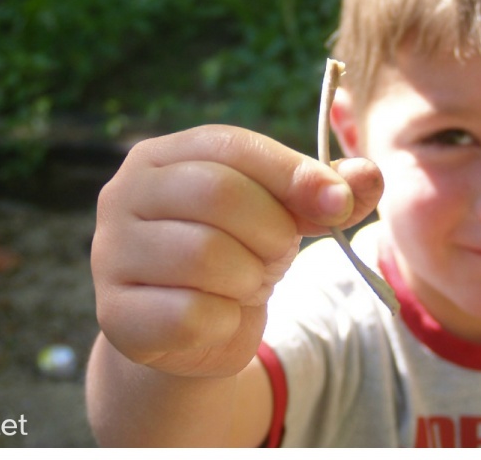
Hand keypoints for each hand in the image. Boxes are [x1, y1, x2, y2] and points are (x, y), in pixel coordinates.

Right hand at [91, 124, 383, 381]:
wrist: (188, 334)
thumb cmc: (235, 253)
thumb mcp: (281, 215)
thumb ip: (325, 192)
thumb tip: (371, 175)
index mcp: (161, 155)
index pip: (231, 147)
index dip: (291, 173)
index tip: (339, 203)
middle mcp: (123, 194)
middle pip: (216, 194)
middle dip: (270, 228)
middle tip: (282, 253)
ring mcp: (109, 253)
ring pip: (204, 254)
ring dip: (248, 276)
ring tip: (247, 282)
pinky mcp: (114, 314)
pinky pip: (188, 313)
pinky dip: (224, 320)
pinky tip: (219, 318)